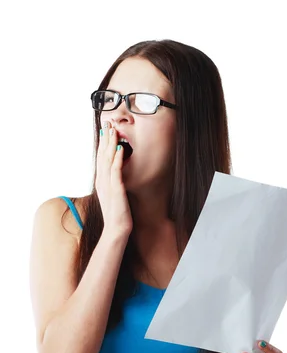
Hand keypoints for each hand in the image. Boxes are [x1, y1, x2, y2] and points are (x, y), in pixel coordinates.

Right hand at [96, 120, 132, 237]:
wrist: (116, 228)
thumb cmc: (117, 214)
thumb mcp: (113, 195)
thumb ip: (113, 183)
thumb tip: (116, 175)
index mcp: (101, 181)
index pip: (101, 158)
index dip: (102, 143)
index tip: (105, 130)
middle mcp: (102, 180)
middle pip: (102, 155)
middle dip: (105, 138)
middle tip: (107, 123)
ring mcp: (108, 184)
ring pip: (108, 160)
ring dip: (110, 144)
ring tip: (113, 130)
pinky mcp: (116, 190)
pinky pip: (116, 171)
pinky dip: (117, 159)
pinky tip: (119, 149)